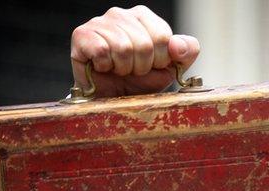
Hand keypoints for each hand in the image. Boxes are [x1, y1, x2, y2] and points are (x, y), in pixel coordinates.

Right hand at [70, 5, 199, 97]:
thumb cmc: (140, 81)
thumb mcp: (170, 68)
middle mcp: (121, 14)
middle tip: (133, 71)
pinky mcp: (82, 35)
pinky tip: (103, 67)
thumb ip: (186, 52)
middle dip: (142, 67)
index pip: (163, 37)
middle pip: (144, 44)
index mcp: (144, 17)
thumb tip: (178, 45)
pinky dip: (105, 66)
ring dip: (124, 69)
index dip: (160, 60)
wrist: (113, 98)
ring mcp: (100, 22)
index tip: (152, 66)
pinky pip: (102, 51)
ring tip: (119, 69)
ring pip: (123, 48)